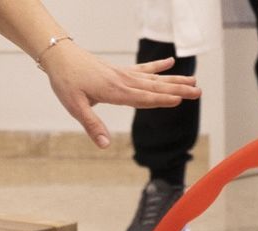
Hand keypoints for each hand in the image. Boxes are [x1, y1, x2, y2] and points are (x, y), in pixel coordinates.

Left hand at [39, 45, 199, 148]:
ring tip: (193, 81)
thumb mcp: (75, 106)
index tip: (180, 100)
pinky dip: (157, 65)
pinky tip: (171, 62)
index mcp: (114, 91)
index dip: (161, 100)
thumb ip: (92, 126)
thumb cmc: (66, 82)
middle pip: (155, 87)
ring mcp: (123, 74)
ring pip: (153, 78)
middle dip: (177, 90)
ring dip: (174, 80)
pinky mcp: (120, 70)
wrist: (60, 58)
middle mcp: (123, 81)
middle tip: (198, 92)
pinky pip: (143, 68)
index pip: (142, 98)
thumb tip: (105, 145)